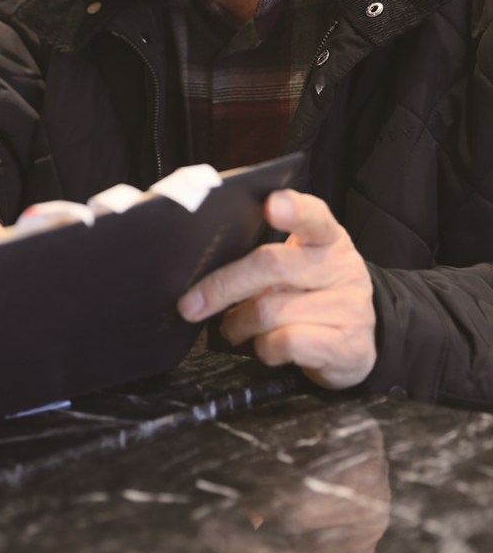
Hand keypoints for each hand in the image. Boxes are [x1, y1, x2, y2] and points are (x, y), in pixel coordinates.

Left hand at [177, 190, 375, 388]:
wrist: (359, 342)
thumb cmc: (312, 295)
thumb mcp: (298, 266)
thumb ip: (265, 258)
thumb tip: (205, 269)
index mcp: (327, 238)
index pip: (313, 216)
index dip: (292, 209)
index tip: (271, 205)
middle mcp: (341, 267)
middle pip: (271, 265)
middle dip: (222, 286)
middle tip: (192, 303)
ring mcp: (349, 307)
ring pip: (270, 311)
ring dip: (238, 323)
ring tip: (233, 327)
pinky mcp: (347, 346)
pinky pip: (287, 342)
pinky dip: (263, 348)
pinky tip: (264, 346)